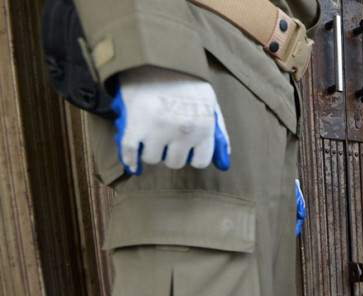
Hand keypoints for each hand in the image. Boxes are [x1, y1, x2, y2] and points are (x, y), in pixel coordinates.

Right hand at [112, 65, 230, 174]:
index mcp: (204, 127)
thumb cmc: (186, 81)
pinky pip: (130, 152)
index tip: (185, 148)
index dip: (191, 156)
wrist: (157, 55)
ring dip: (151, 151)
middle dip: (170, 153)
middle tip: (165, 139)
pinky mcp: (136, 124)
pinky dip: (130, 160)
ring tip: (150, 137)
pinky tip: (133, 164)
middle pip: (175, 162)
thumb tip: (224, 161)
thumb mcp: (210, 103)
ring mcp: (159, 129)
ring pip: (153, 158)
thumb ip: (219, 132)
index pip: (200, 162)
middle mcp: (184, 132)